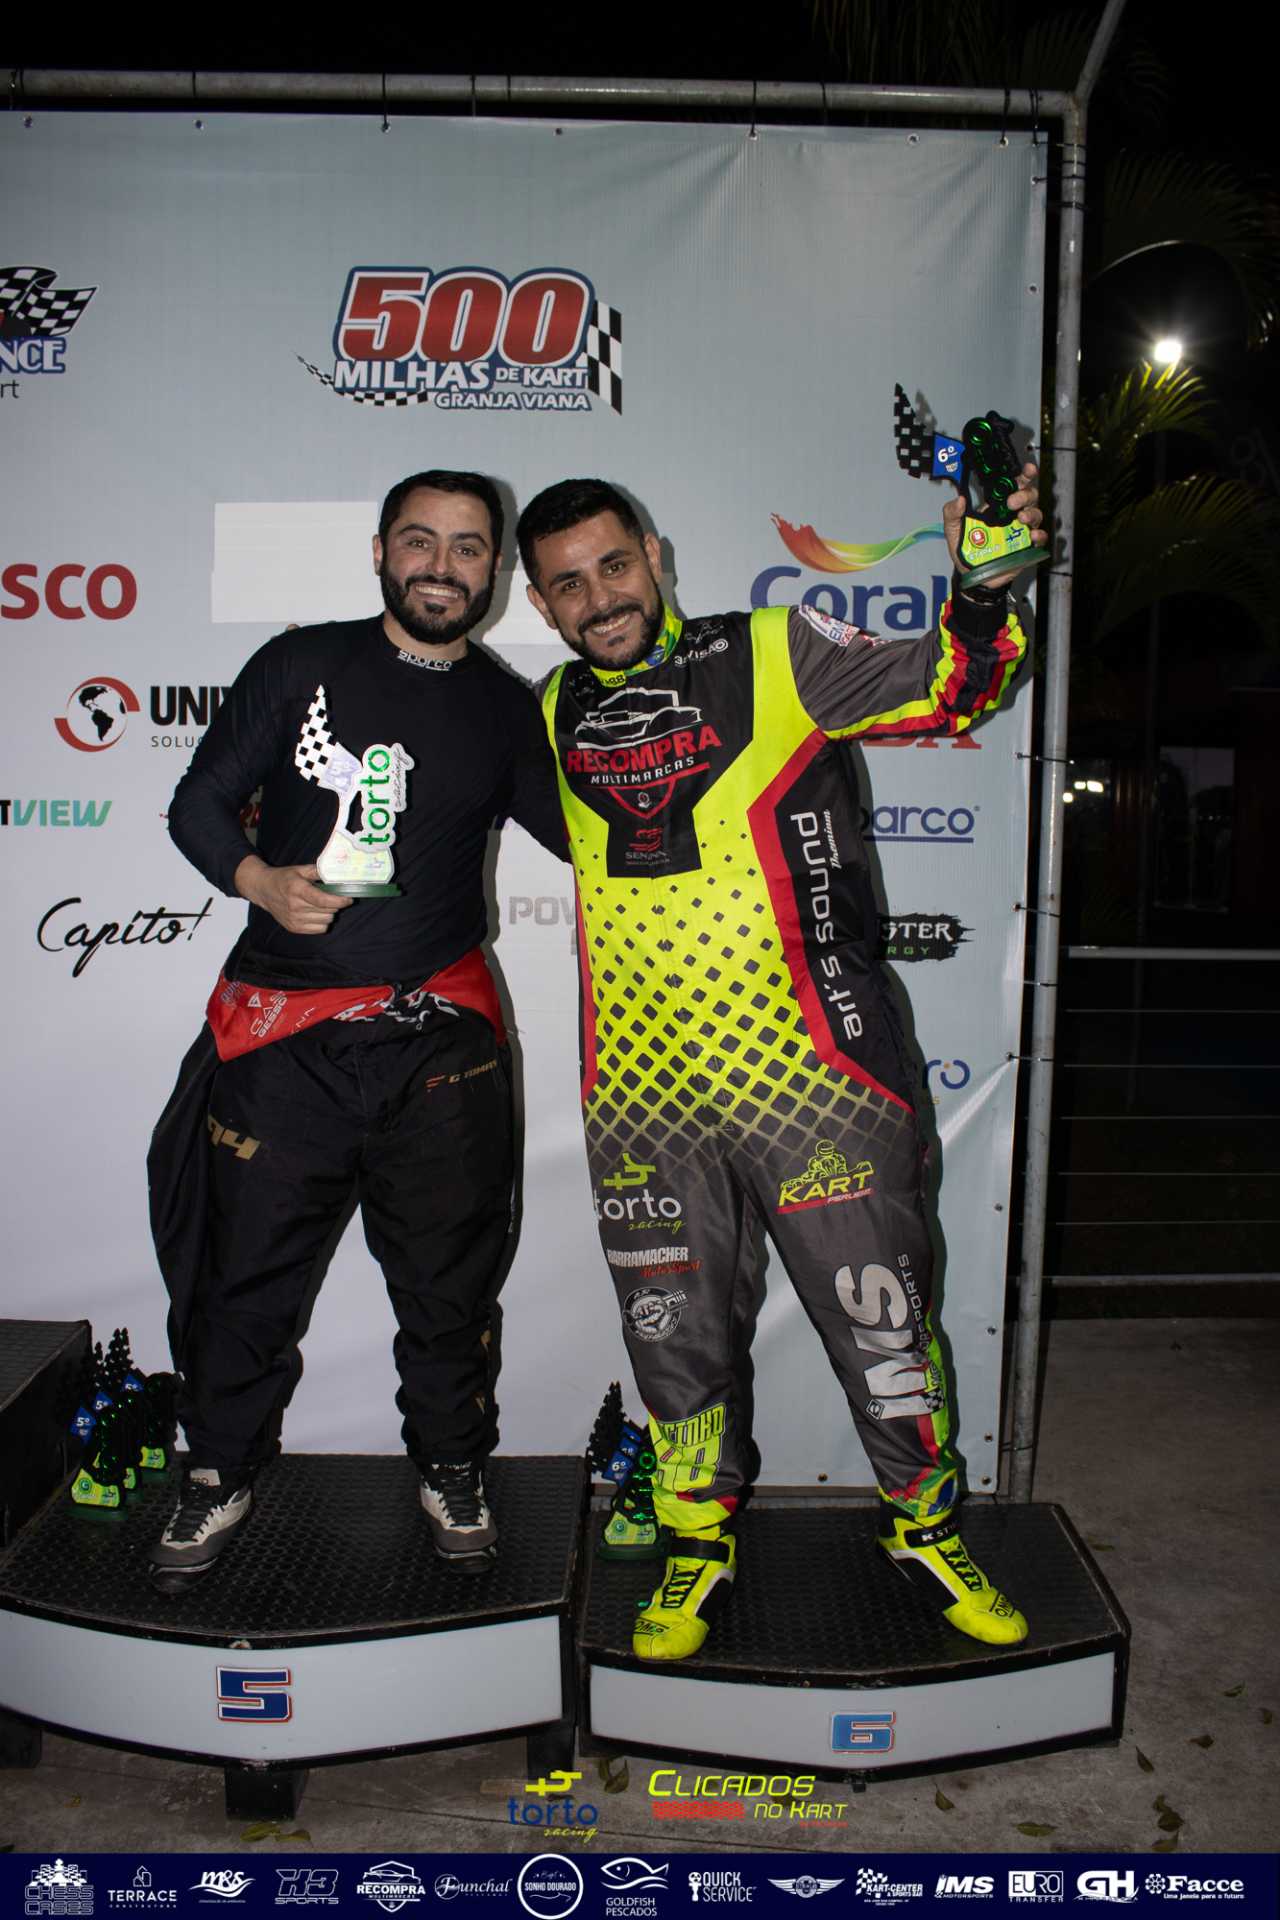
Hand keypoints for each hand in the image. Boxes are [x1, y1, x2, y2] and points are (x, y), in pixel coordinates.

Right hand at [234, 855, 352, 933]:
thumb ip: (319, 871)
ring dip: (329, 913)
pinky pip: (320, 929)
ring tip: (322, 905)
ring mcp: (294, 919)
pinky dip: (322, 922)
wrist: (263, 890)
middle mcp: (295, 906)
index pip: (323, 900)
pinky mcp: (294, 928)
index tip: (349, 898)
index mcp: (297, 889)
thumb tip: (338, 872)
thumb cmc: (284, 878)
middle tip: (333, 897)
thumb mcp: (300, 870)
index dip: (340, 901)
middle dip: (335, 904)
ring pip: (326, 921)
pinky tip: (316, 913)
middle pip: (328, 911)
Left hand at [942, 461, 1047, 590]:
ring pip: (1036, 514)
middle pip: (1029, 496)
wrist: (971, 576)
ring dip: (1031, 513)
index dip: (1025, 476)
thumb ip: (952, 514)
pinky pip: (1039, 538)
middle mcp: (1012, 515)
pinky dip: (1039, 535)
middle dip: (1024, 495)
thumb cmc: (966, 550)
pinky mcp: (1026, 547)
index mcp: (997, 506)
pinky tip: (1032, 535)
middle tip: (1012, 502)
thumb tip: (958, 500)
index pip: (1014, 485)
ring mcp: (1021, 531)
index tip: (1028, 470)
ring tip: (1021, 518)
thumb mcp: (953, 530)